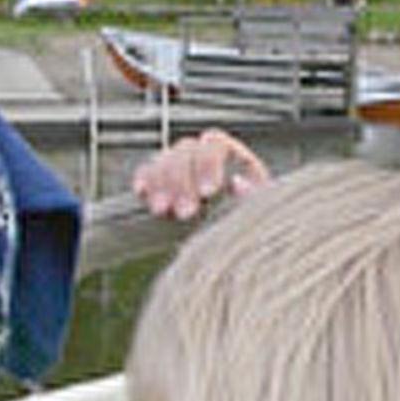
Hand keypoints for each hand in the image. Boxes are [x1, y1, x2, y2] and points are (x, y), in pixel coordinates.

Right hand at [131, 130, 272, 220]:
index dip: (209, 164)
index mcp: (234, 159)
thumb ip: (251, 200)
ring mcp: (182, 170)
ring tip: (163, 211)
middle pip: (186, 150)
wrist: (231, 255)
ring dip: (161, 183)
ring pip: (165, 160)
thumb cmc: (249, 232)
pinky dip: (144, 181)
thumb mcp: (257, 216)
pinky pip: (147, 173)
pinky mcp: (162, 185)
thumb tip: (238, 183)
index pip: (216, 145)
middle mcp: (206, 159)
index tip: (207, 192)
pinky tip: (142, 193)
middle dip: (182, 180)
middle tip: (185, 213)